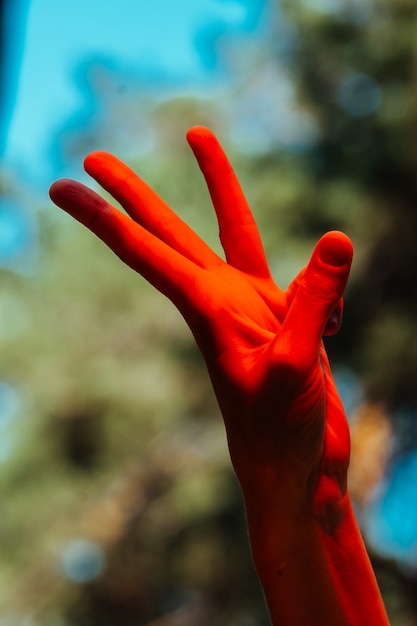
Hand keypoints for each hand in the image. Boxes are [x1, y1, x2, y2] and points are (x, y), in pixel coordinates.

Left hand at [49, 126, 352, 497]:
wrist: (295, 466)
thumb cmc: (281, 429)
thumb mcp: (296, 366)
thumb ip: (314, 303)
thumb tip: (336, 239)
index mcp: (209, 310)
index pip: (148, 252)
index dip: (108, 216)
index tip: (71, 183)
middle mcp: (221, 300)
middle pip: (170, 231)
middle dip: (131, 193)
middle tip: (90, 158)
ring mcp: (251, 306)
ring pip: (230, 232)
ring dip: (216, 184)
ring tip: (196, 134)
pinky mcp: (283, 317)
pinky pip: (300, 274)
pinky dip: (323, 281)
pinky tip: (336, 307)